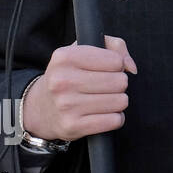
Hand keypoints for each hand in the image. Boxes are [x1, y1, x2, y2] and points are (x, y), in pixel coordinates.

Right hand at [21, 36, 135, 141]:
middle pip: (121, 82)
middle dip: (118, 84)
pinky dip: (115, 118)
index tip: (104, 70)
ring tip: (102, 99)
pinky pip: (115, 121)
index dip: (117, 66)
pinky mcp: (72, 126)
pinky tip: (102, 114)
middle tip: (104, 87)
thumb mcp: (85, 50)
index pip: (116, 61)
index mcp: (65, 57)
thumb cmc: (70, 75)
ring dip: (117, 101)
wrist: (41, 108)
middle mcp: (62, 81)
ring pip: (121, 101)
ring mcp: (66, 105)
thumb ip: (116, 47)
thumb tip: (132, 68)